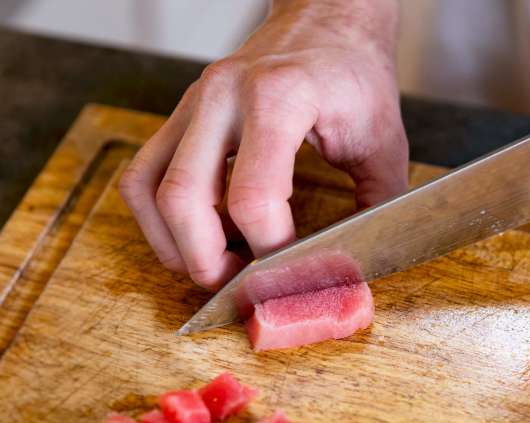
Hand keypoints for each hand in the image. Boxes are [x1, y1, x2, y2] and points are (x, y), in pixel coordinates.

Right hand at [119, 0, 406, 289]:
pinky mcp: (182, 115)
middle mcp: (225, 96)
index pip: (254, 199)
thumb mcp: (383, 142)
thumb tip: (357, 267)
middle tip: (239, 287)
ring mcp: (195, 103)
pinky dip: (158, 218)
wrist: (325, 21)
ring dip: (174, 244)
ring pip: (148, 189)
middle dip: (207, 261)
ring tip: (214, 266)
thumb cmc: (354, 78)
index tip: (290, 274)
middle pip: (183, 197)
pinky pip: (143, 174)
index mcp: (281, 97)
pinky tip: (195, 234)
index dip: (270, 253)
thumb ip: (378, 207)